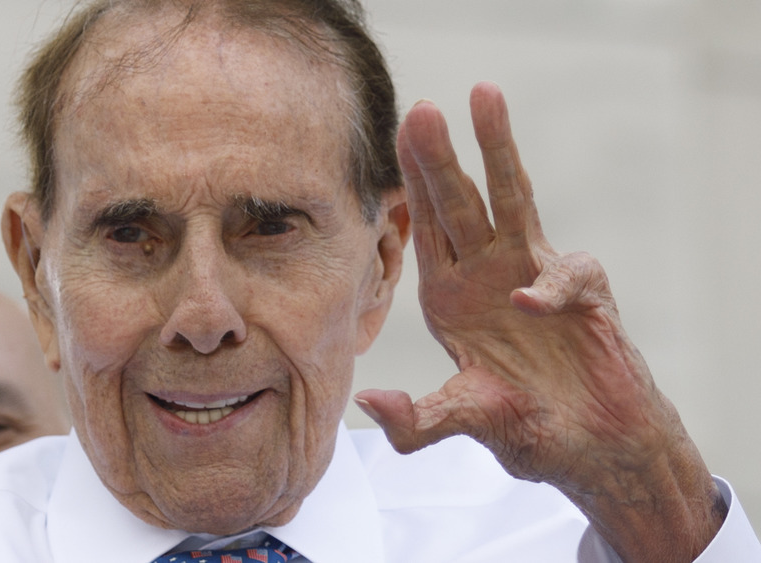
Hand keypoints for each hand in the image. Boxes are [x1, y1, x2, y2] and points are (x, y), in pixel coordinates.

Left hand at [354, 82, 722, 561]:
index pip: (426, 228)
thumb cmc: (527, 427)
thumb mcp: (464, 420)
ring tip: (485, 96)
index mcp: (449, 297)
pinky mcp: (584, 294)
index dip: (411, 183)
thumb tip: (370, 405)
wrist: (595, 446)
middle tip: (420, 110)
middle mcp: (486, 277)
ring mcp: (533, 277)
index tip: (396, 137)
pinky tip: (531, 305)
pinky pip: (567, 274)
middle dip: (439, 158)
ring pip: (514, 202)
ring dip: (498, 152)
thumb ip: (418, 422)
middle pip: (461, 203)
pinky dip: (550, 285)